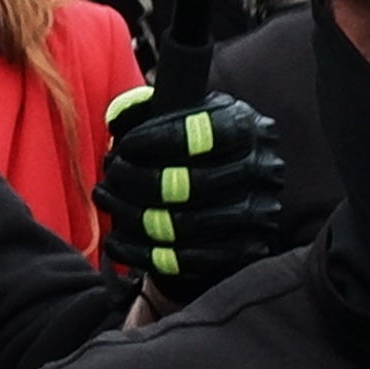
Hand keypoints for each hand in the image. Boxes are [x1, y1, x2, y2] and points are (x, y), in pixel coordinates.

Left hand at [91, 88, 287, 303]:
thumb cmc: (199, 150)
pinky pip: (186, 260)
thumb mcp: (186, 116)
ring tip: (108, 202)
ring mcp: (258, 214)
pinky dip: (142, 252)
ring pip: (182, 224)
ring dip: (132, 216)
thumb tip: (117, 119)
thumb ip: (151, 109)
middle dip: (136, 180)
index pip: (200, 132)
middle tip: (111, 176)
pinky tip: (117, 240)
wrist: (235, 197)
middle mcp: (262, 169)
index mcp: (248, 127)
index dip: (155, 140)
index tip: (125, 147)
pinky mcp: (246, 253)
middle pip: (189, 182)